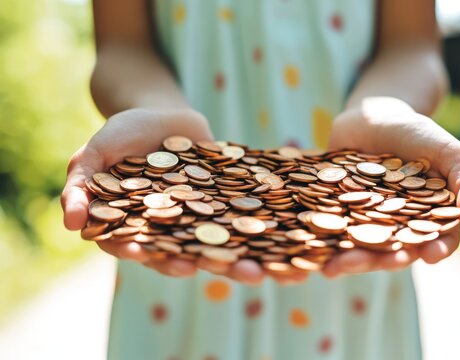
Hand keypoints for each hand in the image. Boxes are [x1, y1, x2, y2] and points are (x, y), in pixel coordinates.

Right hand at [61, 108, 266, 284]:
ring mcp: (199, 216)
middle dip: (211, 265)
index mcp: (138, 226)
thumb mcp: (96, 152)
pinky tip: (278, 233)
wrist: (161, 111)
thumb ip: (80, 184)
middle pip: (190, 253)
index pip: (144, 249)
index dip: (155, 256)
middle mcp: (170, 228)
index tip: (171, 262)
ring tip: (261, 268)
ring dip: (241, 256)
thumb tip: (70, 224)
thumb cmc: (122, 132)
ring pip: (219, 241)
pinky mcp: (223, 200)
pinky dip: (257, 225)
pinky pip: (240, 214)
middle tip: (236, 275)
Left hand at [322, 98, 459, 277]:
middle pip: (392, 251)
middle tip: (368, 265)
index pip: (437, 239)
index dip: (436, 249)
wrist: (372, 116)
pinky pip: (329, 229)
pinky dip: (320, 239)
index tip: (430, 255)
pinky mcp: (336, 212)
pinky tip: (308, 248)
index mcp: (426, 219)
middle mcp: (396, 227)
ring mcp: (365, 222)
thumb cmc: (415, 133)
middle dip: (381, 261)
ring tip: (332, 267)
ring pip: (359, 247)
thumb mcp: (447, 151)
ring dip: (347, 259)